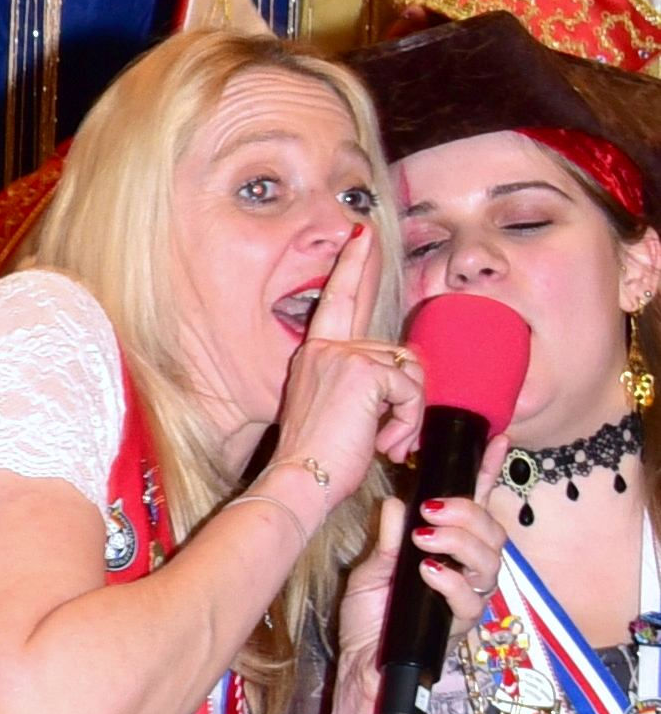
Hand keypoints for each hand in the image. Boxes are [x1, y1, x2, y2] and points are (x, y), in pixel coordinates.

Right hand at [263, 228, 421, 514]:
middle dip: (407, 393)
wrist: (301, 478)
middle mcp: (326, 347)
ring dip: (409, 412)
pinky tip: (387, 441)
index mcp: (315, 354)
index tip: (362, 235)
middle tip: (395, 434)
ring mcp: (345, 356)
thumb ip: (359, 381)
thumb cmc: (318, 457)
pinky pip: (411, 387)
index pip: (338, 300)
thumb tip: (396, 375)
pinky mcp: (365, 372)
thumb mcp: (336, 408)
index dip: (353, 266)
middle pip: (396, 348)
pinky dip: (409, 419)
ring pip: (409, 370)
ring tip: (387, 442)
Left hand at [333, 482, 498, 701]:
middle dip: (469, 513)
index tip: (495, 441)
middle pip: (493, 533)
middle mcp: (465, 574)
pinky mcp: (459, 627)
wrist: (363, 673)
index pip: (475, 509)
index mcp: (446, 552)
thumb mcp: (371, 572)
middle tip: (433, 508)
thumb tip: (398, 504)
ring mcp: (466, 600)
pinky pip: (470, 599)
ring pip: (490, 562)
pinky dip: (451, 581)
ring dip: (460, 542)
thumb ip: (388, 541)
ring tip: (426, 537)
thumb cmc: (369, 624)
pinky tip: (429, 570)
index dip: (487, 476)